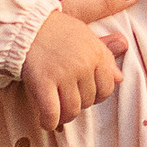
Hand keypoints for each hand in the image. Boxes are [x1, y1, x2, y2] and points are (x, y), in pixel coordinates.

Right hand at [21, 5, 122, 130]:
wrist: (27, 24)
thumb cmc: (57, 30)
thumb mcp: (87, 37)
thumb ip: (105, 57)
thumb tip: (119, 78)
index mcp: (96, 54)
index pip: (106, 88)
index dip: (96, 95)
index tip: (85, 94)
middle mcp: (83, 65)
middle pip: (88, 101)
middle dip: (79, 103)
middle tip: (67, 98)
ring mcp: (63, 74)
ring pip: (72, 110)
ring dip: (64, 116)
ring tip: (57, 111)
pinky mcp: (43, 82)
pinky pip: (51, 113)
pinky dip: (49, 122)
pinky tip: (46, 121)